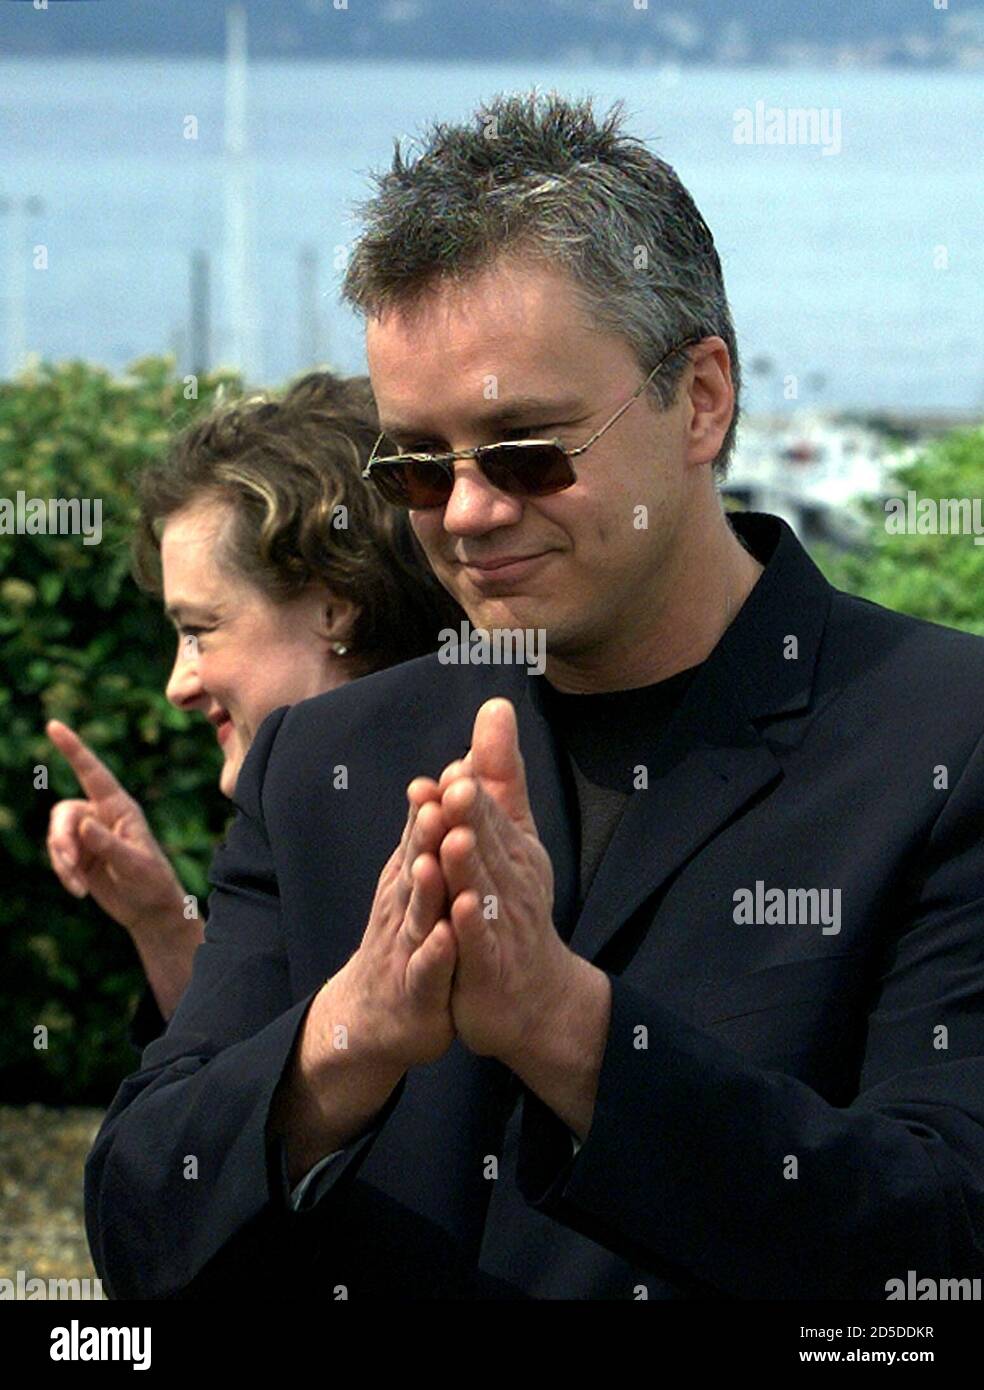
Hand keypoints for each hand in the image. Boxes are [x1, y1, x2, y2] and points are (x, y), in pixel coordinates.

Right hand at [45, 720, 186, 937]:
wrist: (149, 910)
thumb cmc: (151, 883)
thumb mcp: (135, 865)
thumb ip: (108, 844)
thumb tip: (82, 823)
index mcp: (120, 808)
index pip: (93, 773)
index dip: (73, 749)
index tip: (54, 725)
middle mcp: (101, 815)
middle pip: (64, 813)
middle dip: (60, 839)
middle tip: (71, 865)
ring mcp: (88, 835)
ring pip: (57, 835)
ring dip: (62, 860)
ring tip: (78, 886)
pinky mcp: (79, 854)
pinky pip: (58, 855)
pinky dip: (63, 872)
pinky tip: (79, 891)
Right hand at [324, 779, 458, 1071]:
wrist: (377, 1014)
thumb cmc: (409, 934)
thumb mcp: (421, 876)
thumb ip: (436, 826)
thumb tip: (459, 765)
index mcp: (412, 873)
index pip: (425, 832)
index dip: (437, 801)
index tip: (455, 768)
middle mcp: (404, 903)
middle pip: (417, 862)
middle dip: (428, 833)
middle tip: (440, 801)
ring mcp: (407, 946)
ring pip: (417, 913)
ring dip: (425, 888)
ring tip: (433, 863)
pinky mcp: (417, 989)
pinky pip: (427, 970)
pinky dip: (434, 953)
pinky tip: (445, 936)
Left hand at [438, 698, 576, 1066]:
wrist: (532, 993)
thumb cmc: (514, 903)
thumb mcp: (512, 833)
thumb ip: (500, 774)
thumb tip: (495, 705)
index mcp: (511, 847)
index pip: (487, 812)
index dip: (469, 792)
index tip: (453, 767)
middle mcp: (510, 880)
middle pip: (487, 844)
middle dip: (471, 817)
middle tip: (455, 786)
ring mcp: (501, 924)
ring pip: (481, 890)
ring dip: (468, 866)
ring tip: (453, 840)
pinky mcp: (489, 965)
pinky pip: (479, 944)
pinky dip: (470, 928)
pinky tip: (458, 911)